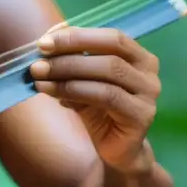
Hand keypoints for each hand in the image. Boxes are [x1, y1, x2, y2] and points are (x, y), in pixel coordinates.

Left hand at [30, 26, 160, 171]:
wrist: (115, 150)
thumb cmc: (98, 110)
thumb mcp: (80, 81)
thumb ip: (69, 60)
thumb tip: (46, 41)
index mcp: (138, 56)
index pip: (111, 37)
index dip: (77, 36)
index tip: (43, 42)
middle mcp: (148, 72)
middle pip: (110, 52)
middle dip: (69, 54)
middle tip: (37, 62)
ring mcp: (148, 94)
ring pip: (107, 72)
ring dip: (67, 72)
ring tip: (39, 77)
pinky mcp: (142, 115)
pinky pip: (106, 96)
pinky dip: (74, 91)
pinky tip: (51, 92)